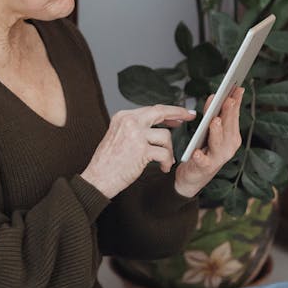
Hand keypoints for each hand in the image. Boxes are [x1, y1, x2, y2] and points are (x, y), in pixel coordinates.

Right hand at [81, 104, 196, 198]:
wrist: (97, 178)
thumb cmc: (108, 161)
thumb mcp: (118, 136)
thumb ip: (135, 127)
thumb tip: (159, 125)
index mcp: (123, 116)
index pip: (151, 109)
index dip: (169, 111)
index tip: (180, 114)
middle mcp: (129, 122)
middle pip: (161, 112)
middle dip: (178, 113)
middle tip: (190, 117)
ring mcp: (135, 135)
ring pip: (166, 136)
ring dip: (169, 151)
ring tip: (165, 161)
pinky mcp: (141, 150)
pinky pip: (164, 153)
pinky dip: (166, 162)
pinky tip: (163, 168)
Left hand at [174, 87, 243, 198]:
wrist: (194, 177)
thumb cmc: (205, 150)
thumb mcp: (210, 131)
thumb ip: (212, 114)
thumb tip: (213, 96)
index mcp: (232, 136)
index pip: (234, 116)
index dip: (236, 102)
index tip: (237, 88)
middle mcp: (228, 147)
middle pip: (229, 127)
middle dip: (229, 113)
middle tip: (228, 100)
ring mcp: (218, 158)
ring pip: (218, 143)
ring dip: (217, 132)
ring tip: (215, 121)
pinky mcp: (205, 168)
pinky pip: (203, 162)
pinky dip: (201, 157)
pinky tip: (196, 152)